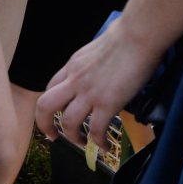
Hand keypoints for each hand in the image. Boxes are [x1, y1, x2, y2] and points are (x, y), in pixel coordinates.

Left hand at [35, 14, 162, 152]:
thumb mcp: (96, 50)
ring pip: (68, 122)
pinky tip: (105, 147)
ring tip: (82, 144)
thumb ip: (92, 65)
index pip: (50, 88)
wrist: (137, 35)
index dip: (50, 105)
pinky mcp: (107, 103)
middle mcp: (74, 80)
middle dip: (44, 124)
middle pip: (45, 106)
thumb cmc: (125, 37)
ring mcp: (89, 93)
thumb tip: (101, 71)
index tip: (55, 115)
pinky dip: (98, 143)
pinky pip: (96, 130)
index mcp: (72, 66)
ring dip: (73, 137)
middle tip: (52, 136)